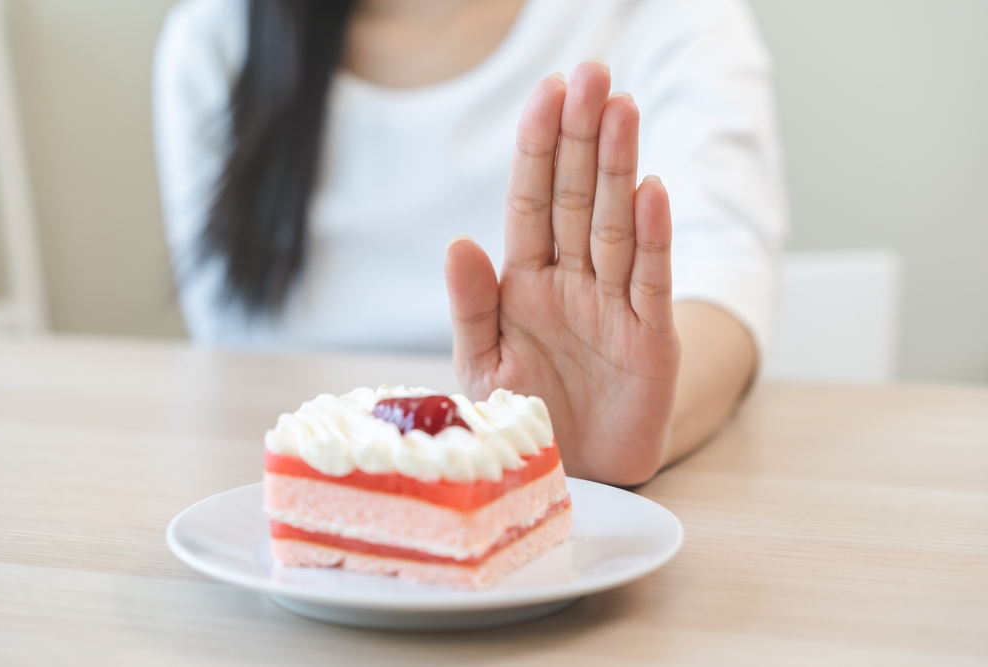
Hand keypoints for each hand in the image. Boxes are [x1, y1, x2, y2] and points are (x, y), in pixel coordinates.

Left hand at [444, 61, 679, 485]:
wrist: (579, 475)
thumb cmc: (529, 419)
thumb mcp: (485, 367)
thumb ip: (472, 308)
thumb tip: (458, 241)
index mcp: (525, 284)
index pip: (531, 204)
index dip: (538, 150)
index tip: (547, 93)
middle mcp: (572, 283)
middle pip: (577, 199)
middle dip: (582, 137)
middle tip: (592, 74)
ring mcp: (614, 305)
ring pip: (615, 225)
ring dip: (617, 168)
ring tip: (620, 108)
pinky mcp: (651, 337)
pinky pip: (650, 279)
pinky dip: (651, 236)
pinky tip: (649, 190)